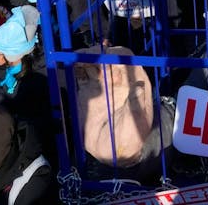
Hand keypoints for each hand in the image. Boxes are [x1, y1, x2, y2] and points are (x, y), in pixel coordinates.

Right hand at [76, 46, 153, 165]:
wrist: (114, 153)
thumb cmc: (130, 138)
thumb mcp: (137, 124)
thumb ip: (137, 106)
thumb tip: (139, 87)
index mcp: (134, 82)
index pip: (127, 60)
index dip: (116, 55)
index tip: (104, 56)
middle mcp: (118, 79)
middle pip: (108, 58)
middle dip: (97, 54)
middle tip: (84, 56)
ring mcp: (102, 85)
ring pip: (94, 64)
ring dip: (84, 58)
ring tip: (74, 59)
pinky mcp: (87, 92)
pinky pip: (81, 76)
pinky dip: (74, 69)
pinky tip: (68, 67)